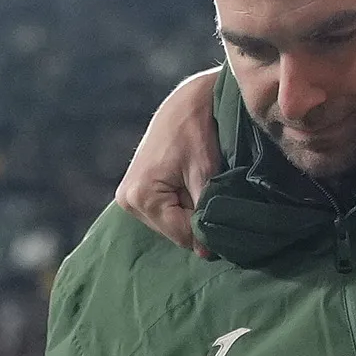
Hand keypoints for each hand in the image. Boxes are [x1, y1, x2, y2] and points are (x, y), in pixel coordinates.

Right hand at [114, 71, 220, 252]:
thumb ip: (204, 213)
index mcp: (141, 195)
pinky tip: (190, 187)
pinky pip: (164, 213)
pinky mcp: (134, 192)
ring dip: (189, 213)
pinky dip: (181, 205)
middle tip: (213, 194)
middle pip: (174, 232)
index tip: (227, 219)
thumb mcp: (205, 173)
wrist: (186, 102)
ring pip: (170, 224)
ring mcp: (127, 198)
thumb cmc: (196, 131)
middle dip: (197, 220)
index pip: (182, 235)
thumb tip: (206, 252)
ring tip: (200, 185)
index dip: (208, 230)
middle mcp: (128, 200)